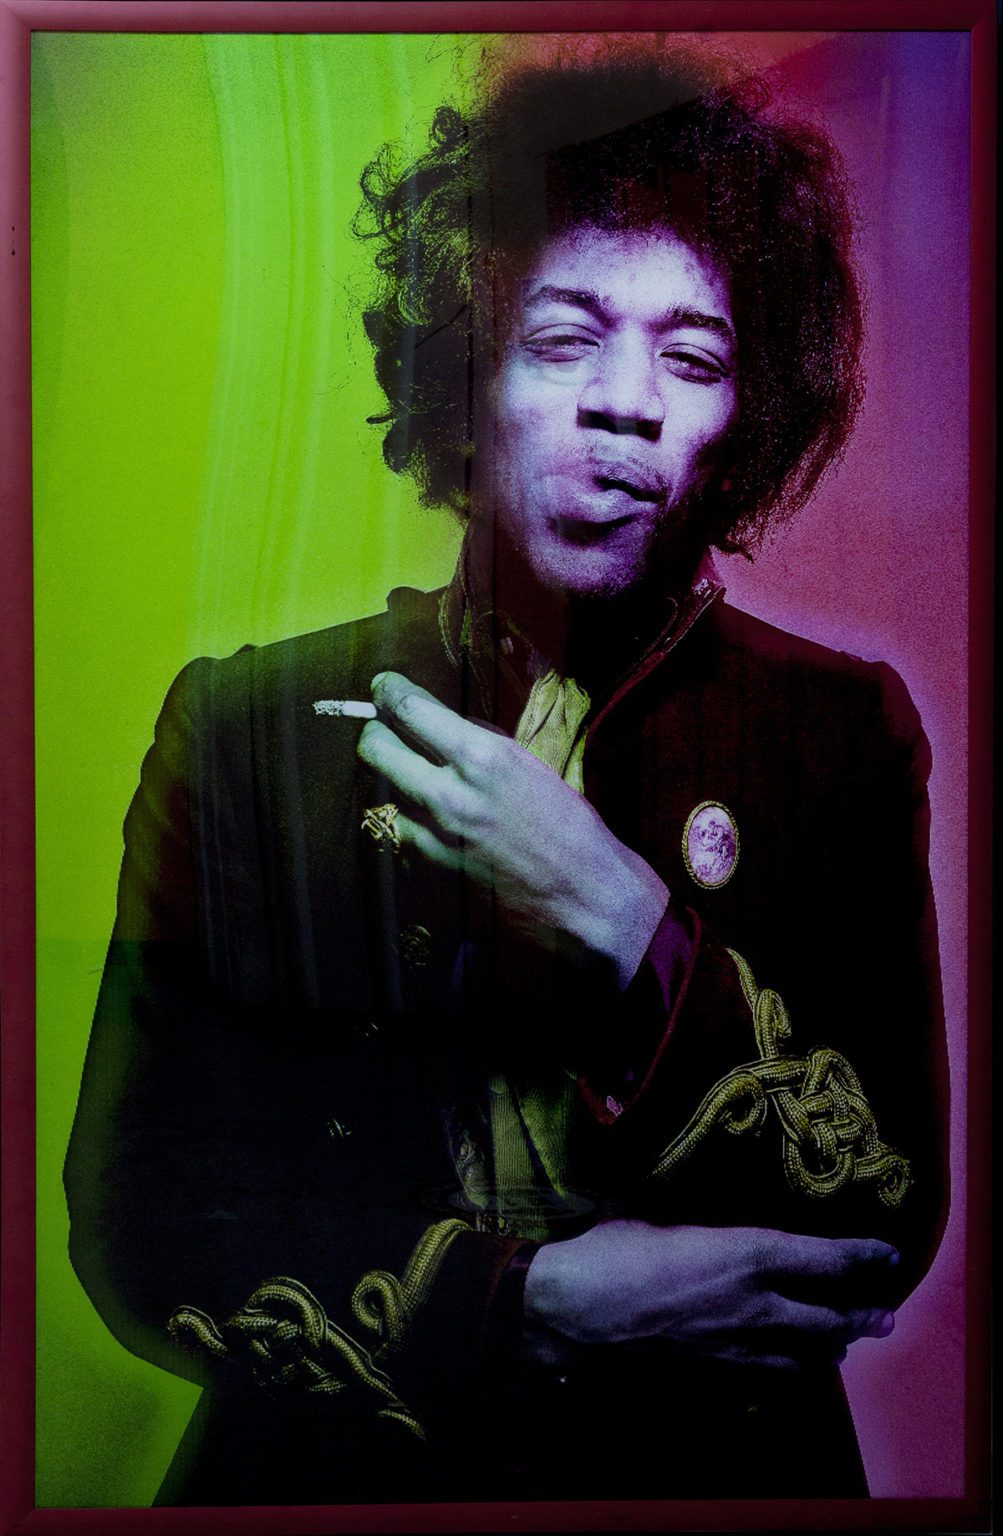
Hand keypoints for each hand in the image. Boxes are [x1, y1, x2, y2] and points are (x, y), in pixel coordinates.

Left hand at [357, 671, 668, 987]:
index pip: (410, 709)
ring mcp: (436, 833)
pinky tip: (421, 815)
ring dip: (388, 779)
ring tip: (407, 774)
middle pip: (376, 748)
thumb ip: (477, 742)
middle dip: (375, 733)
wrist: (582, 889)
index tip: (383, 686)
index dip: (389, 691)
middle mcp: (451, 793)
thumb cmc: (566, 821)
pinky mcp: (432, 865)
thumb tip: (436, 721)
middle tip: (382, 729)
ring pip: (379, 790)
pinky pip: (397, 829)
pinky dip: (403, 818)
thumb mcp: (526, 763)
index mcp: (482, 757)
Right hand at [524, 1221, 898, 1370]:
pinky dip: (782, 1372)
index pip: (822, 1259)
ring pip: (801, 1355)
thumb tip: (697, 1212)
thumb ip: (698, 1227)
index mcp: (745, 1254)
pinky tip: (783, 1370)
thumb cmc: (616, 1248)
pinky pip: (762, 1374)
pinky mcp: (712, 1369)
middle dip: (861, 1318)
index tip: (888, 1255)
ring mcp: (735, 1343)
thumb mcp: (665, 1220)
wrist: (578, 1308)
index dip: (860, 1257)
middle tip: (885, 1318)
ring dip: (827, 1351)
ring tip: (840, 1348)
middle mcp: (752, 1303)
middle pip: (826, 1318)